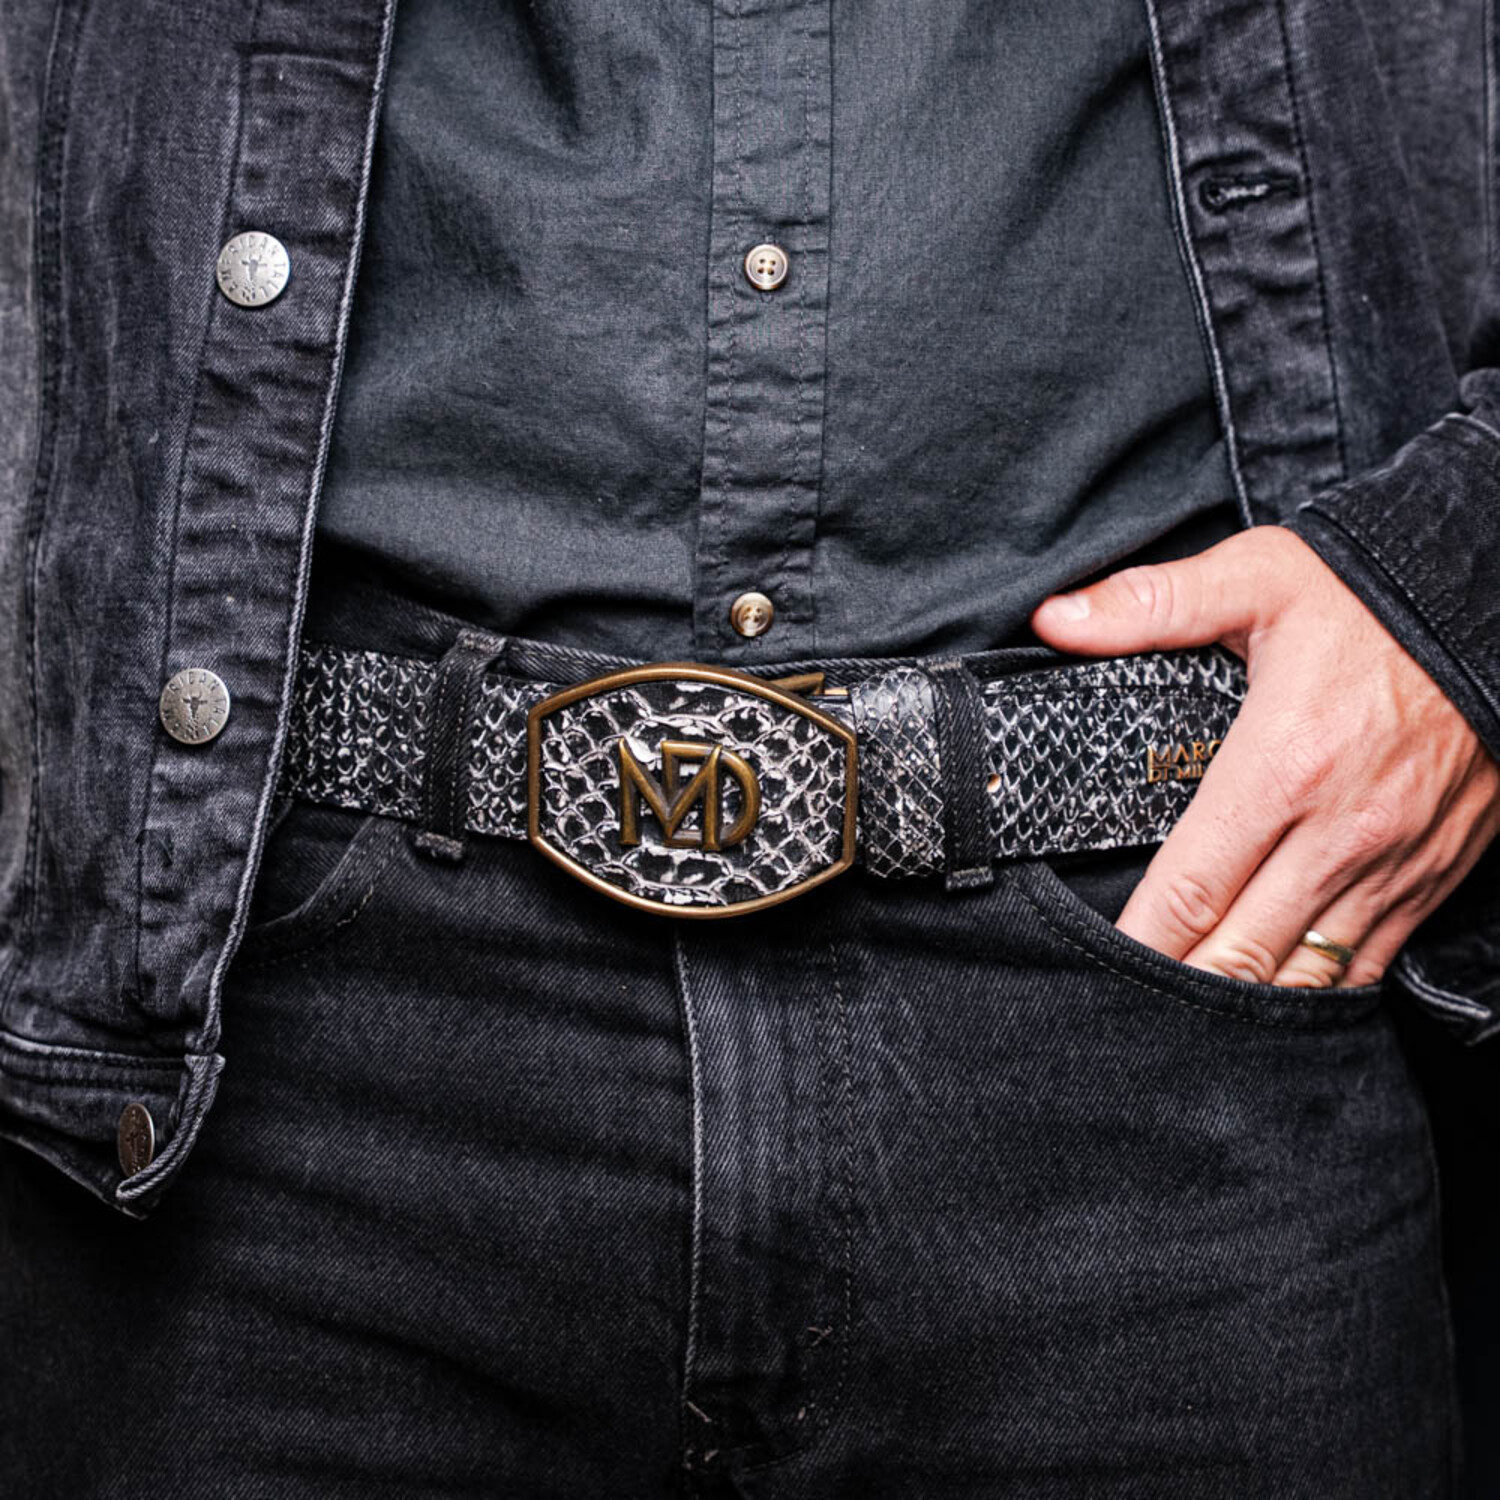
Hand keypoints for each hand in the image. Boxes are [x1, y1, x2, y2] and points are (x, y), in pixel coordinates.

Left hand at [1030, 526, 1499, 986]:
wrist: (1498, 604)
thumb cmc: (1373, 596)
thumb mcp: (1257, 577)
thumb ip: (1153, 604)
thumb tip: (1056, 621)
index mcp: (1282, 766)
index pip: (1192, 889)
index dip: (1141, 942)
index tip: (1099, 966)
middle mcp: (1339, 831)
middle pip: (1242, 952)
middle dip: (1179, 989)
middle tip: (1127, 1007)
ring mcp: (1392, 863)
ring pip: (1306, 974)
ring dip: (1243, 1002)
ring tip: (1185, 1018)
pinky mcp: (1432, 874)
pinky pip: (1369, 962)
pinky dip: (1317, 990)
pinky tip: (1271, 993)